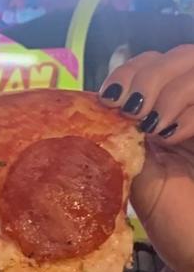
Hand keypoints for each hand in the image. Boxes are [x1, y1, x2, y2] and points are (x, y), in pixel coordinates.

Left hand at [103, 49, 193, 271]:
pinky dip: (189, 113)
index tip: (110, 98)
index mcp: (170, 109)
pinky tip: (171, 135)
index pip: (155, 60)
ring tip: (152, 127)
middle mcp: (192, 107)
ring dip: (167, 91)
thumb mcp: (136, 171)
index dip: (133, 69)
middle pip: (180, 54)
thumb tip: (88, 107)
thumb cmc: (172, 217)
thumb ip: (121, 137)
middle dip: (148, 74)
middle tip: (131, 110)